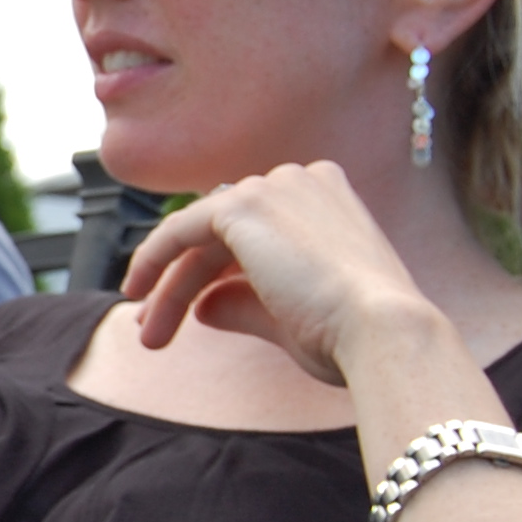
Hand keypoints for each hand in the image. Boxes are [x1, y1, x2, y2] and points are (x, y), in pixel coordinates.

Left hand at [118, 162, 438, 385]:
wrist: (382, 332)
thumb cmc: (354, 336)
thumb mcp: (290, 319)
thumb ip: (243, 304)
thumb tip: (202, 307)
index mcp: (327, 202)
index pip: (253, 234)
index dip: (213, 275)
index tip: (189, 315)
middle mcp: (302, 183)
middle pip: (222, 235)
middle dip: (183, 284)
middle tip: (153, 332)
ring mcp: (275, 188)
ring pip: (200, 236)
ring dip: (169, 287)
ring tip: (148, 338)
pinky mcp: (245, 205)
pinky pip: (182, 228)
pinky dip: (155, 258)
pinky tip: (139, 293)